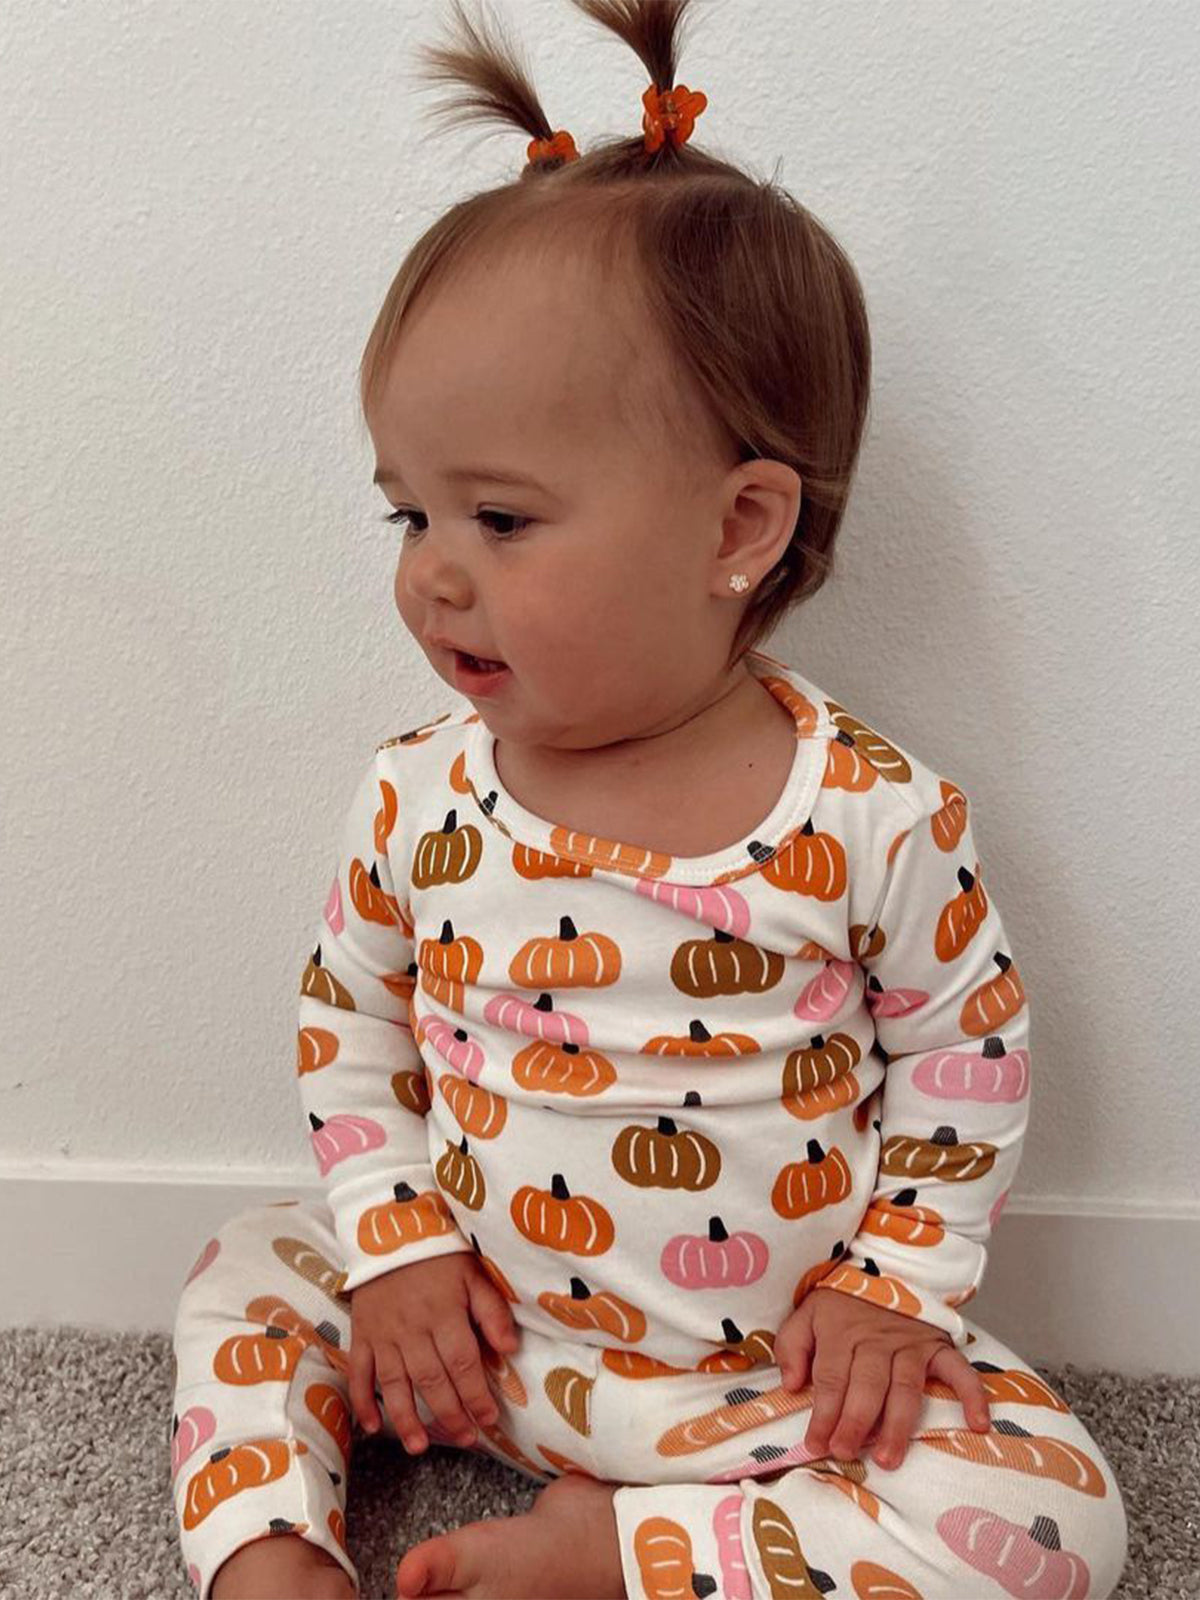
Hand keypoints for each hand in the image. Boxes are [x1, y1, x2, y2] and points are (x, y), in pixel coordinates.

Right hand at [348, 1251, 519, 1454]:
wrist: (390, 1229)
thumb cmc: (439, 1255)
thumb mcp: (473, 1274)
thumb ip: (492, 1312)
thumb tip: (510, 1349)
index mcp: (444, 1314)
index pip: (463, 1363)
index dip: (476, 1395)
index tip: (489, 1420)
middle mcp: (413, 1329)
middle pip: (432, 1380)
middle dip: (450, 1415)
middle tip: (466, 1440)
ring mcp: (384, 1334)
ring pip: (395, 1384)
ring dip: (406, 1419)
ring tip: (419, 1447)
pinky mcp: (362, 1334)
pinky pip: (359, 1372)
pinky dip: (363, 1401)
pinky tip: (372, 1426)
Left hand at [775, 1284, 990, 1470]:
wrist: (885, 1261)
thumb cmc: (842, 1297)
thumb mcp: (806, 1311)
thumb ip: (792, 1346)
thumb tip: (790, 1386)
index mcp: (840, 1332)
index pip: (830, 1379)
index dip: (822, 1414)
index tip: (816, 1444)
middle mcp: (875, 1340)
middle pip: (865, 1386)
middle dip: (855, 1422)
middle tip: (847, 1453)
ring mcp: (910, 1344)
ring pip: (904, 1388)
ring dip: (897, 1424)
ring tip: (889, 1458)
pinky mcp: (937, 1344)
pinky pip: (959, 1370)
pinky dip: (972, 1396)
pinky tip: (977, 1424)